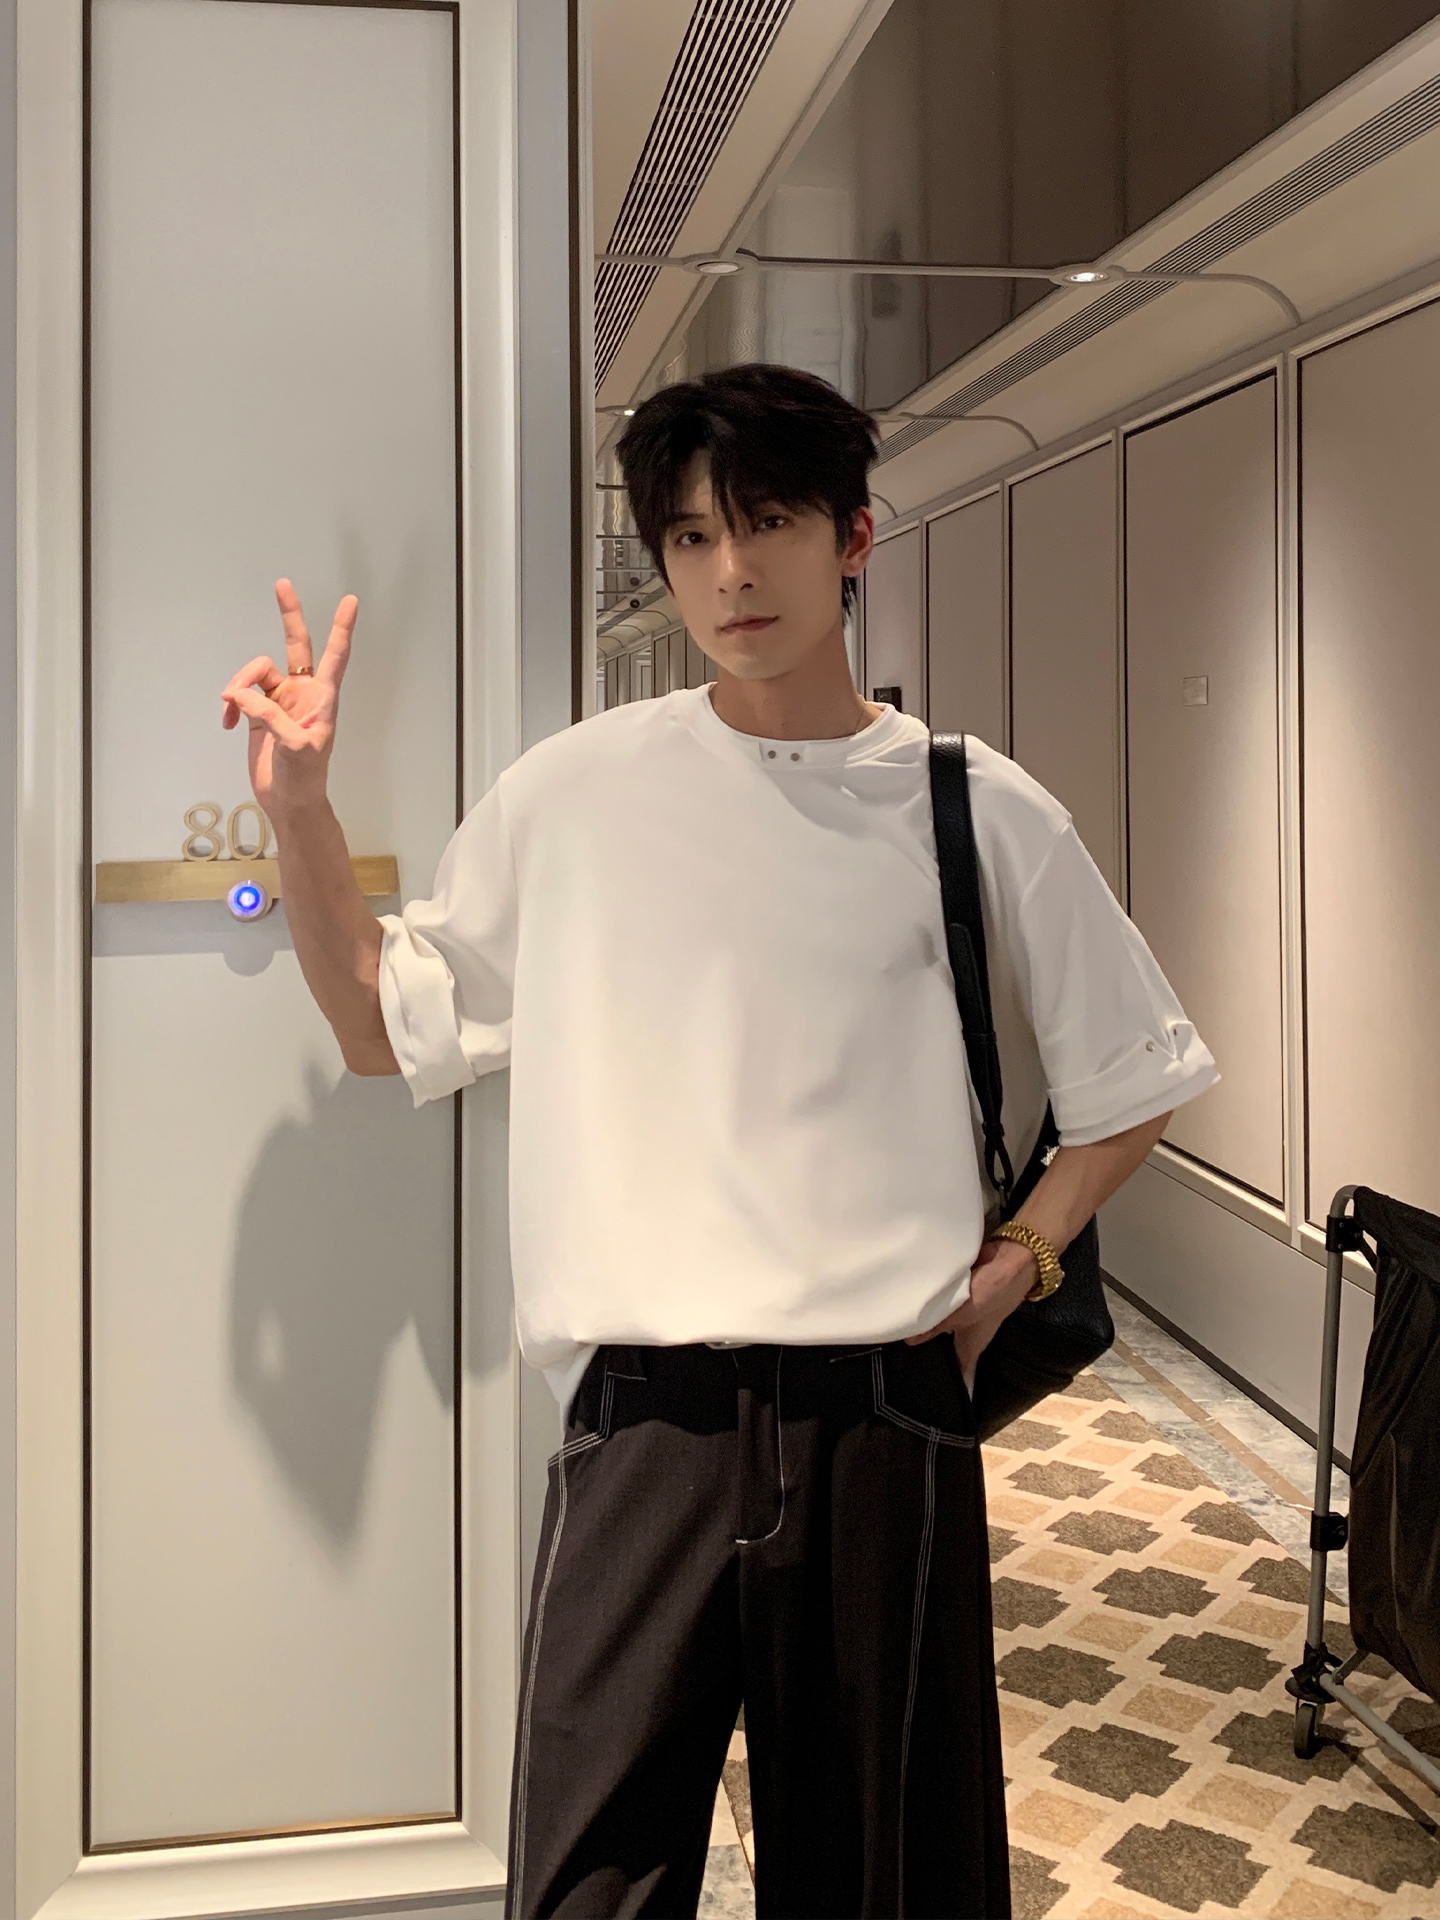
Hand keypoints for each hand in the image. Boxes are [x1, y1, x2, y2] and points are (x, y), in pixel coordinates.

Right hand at [220, 579, 356, 823]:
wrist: (288, 801)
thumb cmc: (304, 778)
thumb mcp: (296, 748)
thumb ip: (270, 717)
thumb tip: (240, 696)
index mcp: (322, 698)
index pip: (335, 655)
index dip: (341, 629)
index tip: (350, 601)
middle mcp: (302, 693)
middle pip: (295, 644)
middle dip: (289, 614)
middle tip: (283, 583)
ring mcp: (279, 701)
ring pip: (255, 673)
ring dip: (238, 686)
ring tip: (229, 708)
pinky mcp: (258, 713)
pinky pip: (239, 696)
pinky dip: (229, 706)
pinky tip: (227, 723)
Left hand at [906, 1235, 1038, 1393]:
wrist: (1012, 1258)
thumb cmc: (993, 1294)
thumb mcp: (962, 1314)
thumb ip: (936, 1326)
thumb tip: (908, 1341)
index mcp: (971, 1344)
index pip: (958, 1372)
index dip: (944, 1383)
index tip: (922, 1392)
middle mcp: (966, 1330)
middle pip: (942, 1345)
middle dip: (922, 1347)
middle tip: (892, 1350)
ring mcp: (962, 1311)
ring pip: (938, 1321)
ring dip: (921, 1322)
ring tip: (890, 1325)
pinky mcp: (958, 1291)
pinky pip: (938, 1301)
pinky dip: (926, 1301)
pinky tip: (902, 1301)